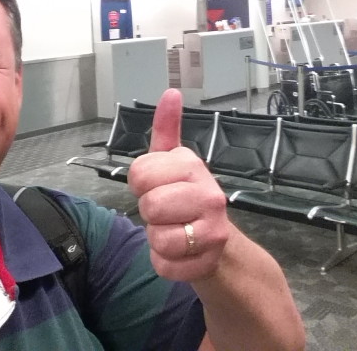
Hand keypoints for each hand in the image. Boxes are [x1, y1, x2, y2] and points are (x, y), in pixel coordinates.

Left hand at [127, 89, 230, 282]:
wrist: (218, 244)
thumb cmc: (186, 197)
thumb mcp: (173, 162)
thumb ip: (166, 129)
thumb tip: (171, 92)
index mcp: (192, 164)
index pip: (138, 173)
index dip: (139, 185)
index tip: (156, 186)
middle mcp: (209, 193)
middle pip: (149, 206)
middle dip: (150, 214)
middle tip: (167, 212)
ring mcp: (213, 228)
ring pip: (158, 238)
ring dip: (157, 239)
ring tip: (174, 231)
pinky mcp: (209, 260)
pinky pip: (164, 265)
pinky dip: (164, 263)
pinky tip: (180, 253)